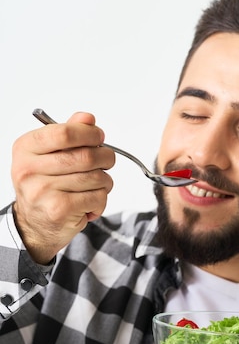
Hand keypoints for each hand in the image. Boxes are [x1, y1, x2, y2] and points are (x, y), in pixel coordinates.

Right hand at [12, 112, 114, 262]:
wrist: (36, 225)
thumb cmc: (45, 187)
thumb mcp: (49, 155)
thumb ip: (68, 134)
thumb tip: (88, 118)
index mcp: (26, 148)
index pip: (64, 132)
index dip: (89, 133)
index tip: (99, 137)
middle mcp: (29, 169)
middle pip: (85, 155)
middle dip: (105, 158)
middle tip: (107, 162)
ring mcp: (42, 190)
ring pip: (95, 177)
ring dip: (105, 182)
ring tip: (95, 187)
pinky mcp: (59, 210)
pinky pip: (97, 197)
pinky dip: (101, 200)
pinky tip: (89, 204)